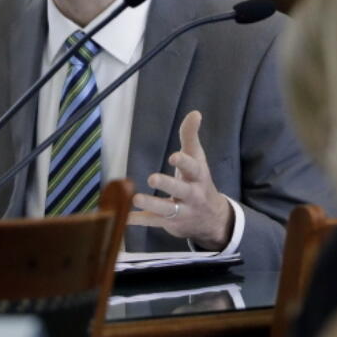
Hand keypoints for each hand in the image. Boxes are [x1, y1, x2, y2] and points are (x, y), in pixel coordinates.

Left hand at [129, 110, 235, 249]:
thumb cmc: (199, 181)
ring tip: (135, 198)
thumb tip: (195, 113)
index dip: (184, 162)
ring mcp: (181, 211)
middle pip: (182, 190)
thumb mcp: (198, 159)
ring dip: (151, 203)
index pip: (194, 168)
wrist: (212, 218)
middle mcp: (192, 195)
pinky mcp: (169, 222)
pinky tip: (124, 217)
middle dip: (168, 184)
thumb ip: (191, 136)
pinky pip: (154, 221)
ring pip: (167, 209)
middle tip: (152, 178)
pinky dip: (139, 219)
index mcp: (198, 176)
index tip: (173, 156)